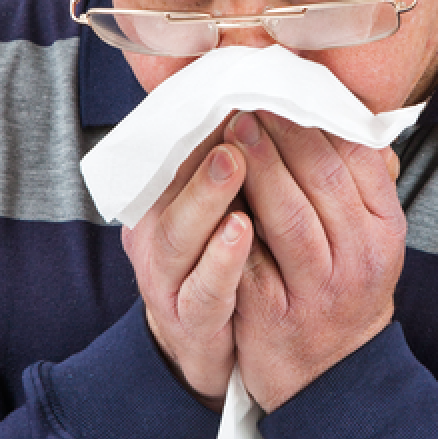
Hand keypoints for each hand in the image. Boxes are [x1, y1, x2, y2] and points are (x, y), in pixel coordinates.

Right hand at [121, 122, 253, 409]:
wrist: (209, 352)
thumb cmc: (222, 266)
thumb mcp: (222, 210)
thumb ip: (240, 166)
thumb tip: (280, 102)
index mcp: (165, 201)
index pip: (178, 153)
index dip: (207, 121)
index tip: (241, 85)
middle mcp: (157, 235)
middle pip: (172, 187)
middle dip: (205, 148)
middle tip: (236, 118)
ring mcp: (167, 280)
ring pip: (179, 236)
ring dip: (207, 196)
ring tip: (235, 163)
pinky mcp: (188, 320)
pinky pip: (203, 290)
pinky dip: (220, 260)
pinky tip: (243, 232)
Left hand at [223, 111, 406, 411]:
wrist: (333, 378)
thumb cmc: (345, 291)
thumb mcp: (371, 239)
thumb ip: (364, 183)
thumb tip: (349, 115)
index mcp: (384, 231)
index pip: (358, 160)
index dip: (320, 120)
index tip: (289, 89)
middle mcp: (359, 259)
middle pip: (323, 180)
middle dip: (283, 134)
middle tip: (250, 99)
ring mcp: (318, 289)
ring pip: (288, 216)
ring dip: (258, 168)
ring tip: (232, 131)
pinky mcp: (274, 314)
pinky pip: (250, 260)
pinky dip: (230, 223)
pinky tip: (213, 190)